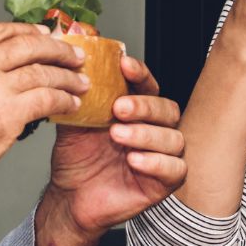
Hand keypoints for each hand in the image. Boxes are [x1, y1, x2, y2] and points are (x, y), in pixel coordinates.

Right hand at [0, 22, 89, 240]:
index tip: (46, 33)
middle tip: (74, 55)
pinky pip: (46, 98)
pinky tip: (71, 104)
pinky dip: (64, 100)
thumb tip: (11, 63)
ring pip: (41, 72)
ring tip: (80, 82)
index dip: (28, 30)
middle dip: (56, 48)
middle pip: (25, 45)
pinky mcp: (5, 117)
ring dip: (67, 77)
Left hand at [34, 56, 184, 245]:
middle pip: (167, 109)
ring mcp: (161, 155)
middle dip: (143, 106)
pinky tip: (134, 160)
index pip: (147, 85)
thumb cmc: (76, 158)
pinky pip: (175, 169)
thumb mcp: (74, 119)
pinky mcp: (163, 183)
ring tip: (118, 135)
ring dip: (146, 134)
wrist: (69, 197)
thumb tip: (69, 47)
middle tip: (118, 108)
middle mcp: (153, 129)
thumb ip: (77, 88)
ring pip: (174, 138)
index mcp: (135, 110)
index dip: (140, 74)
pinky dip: (156, 162)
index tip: (124, 65)